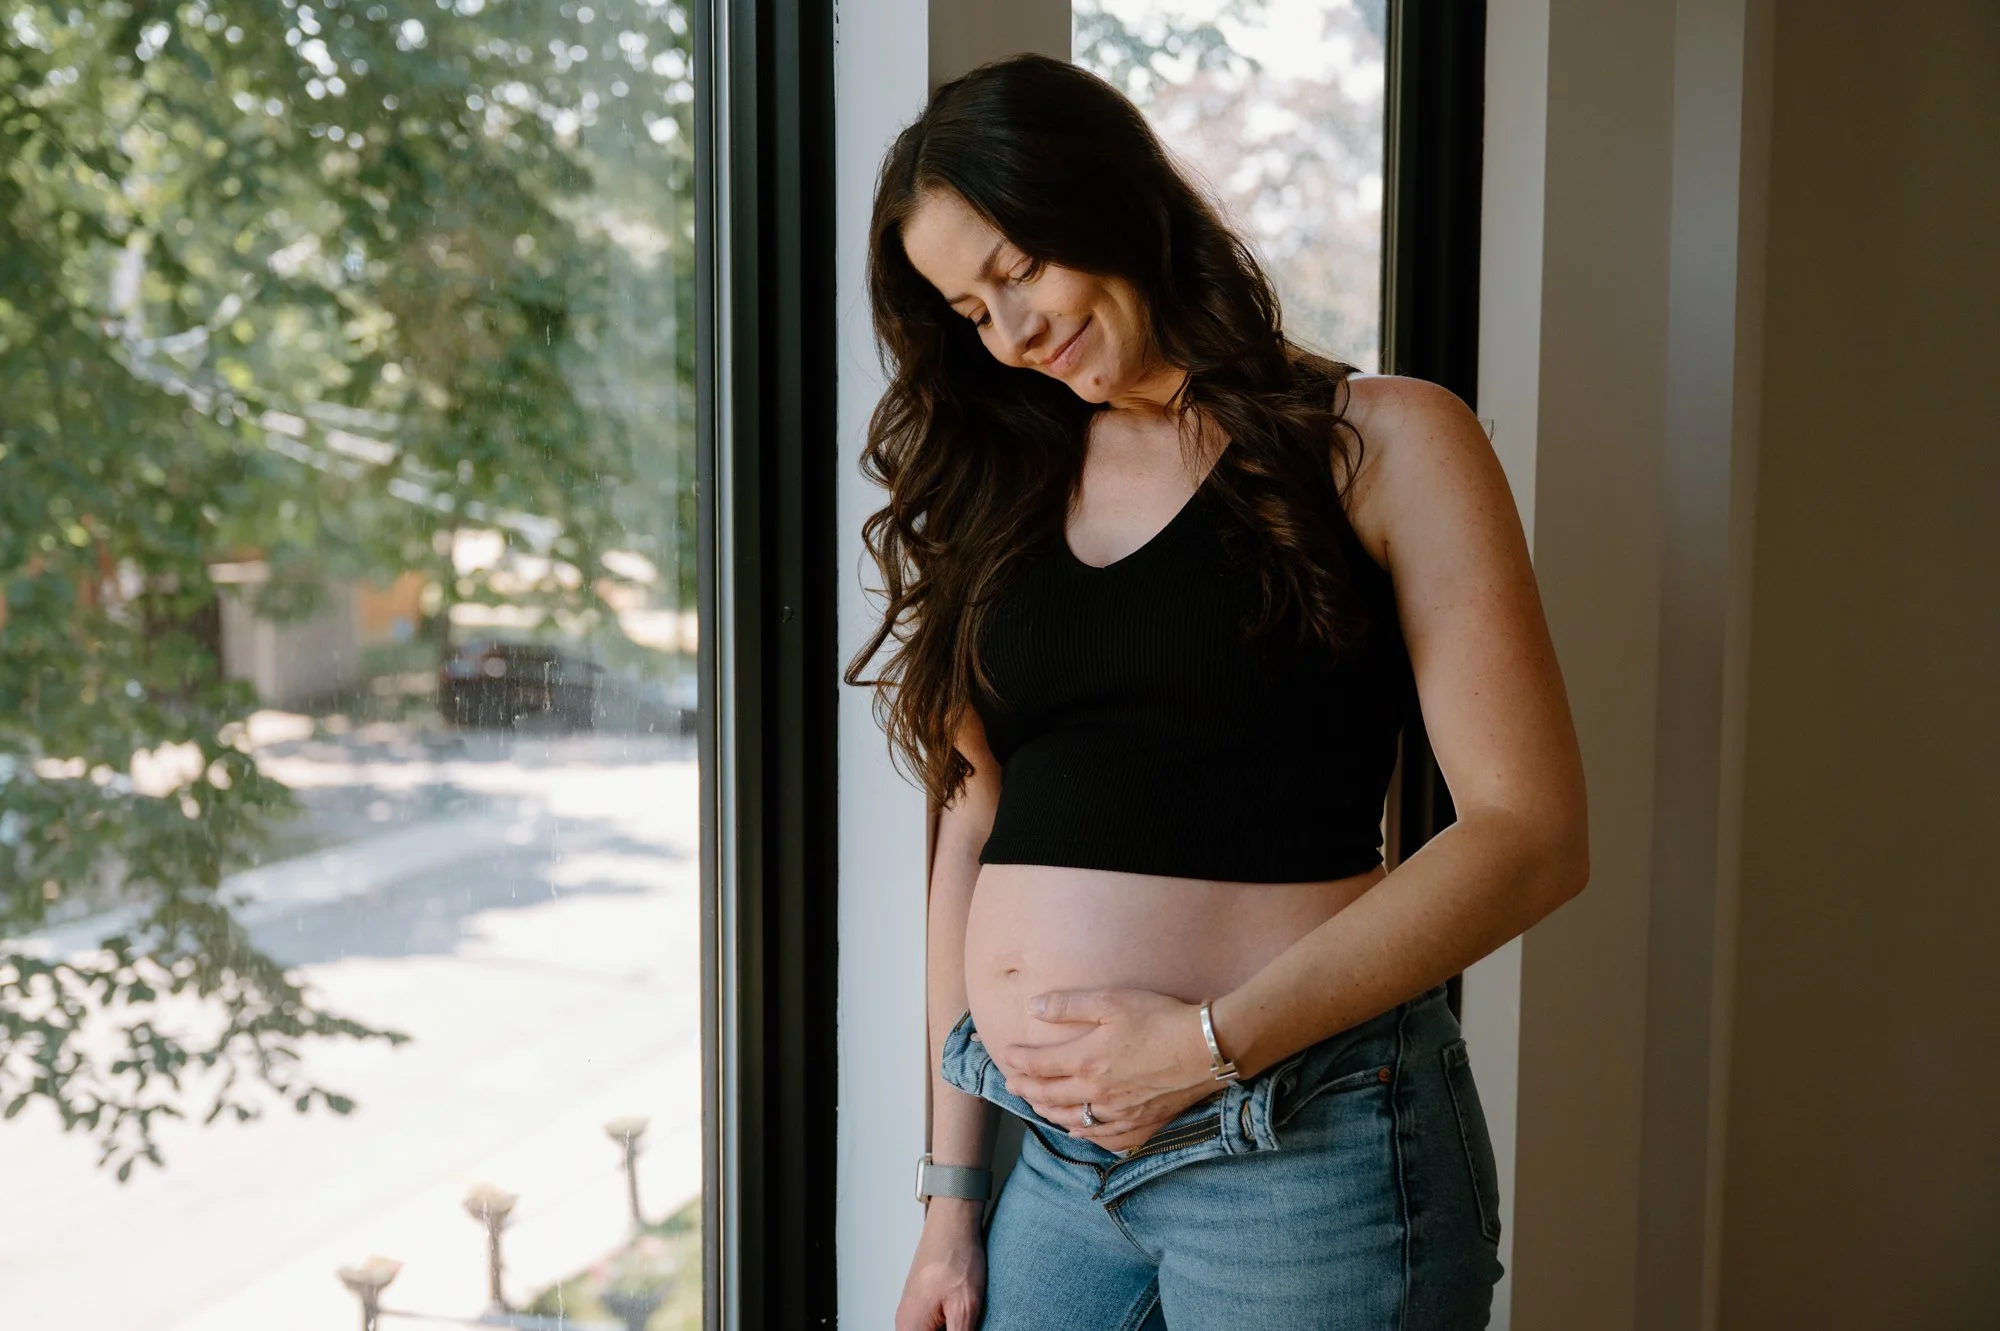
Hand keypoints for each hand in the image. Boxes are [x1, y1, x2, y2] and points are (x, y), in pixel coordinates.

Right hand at [895, 1200, 985, 1330]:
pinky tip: (962, 1318)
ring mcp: (913, 1312)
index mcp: (912, 1327)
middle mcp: (906, 1322)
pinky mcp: (922, 1304)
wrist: (952, 1222)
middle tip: (965, 1321)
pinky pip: (931, 1326)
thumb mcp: (965, 1307)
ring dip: (951, 1328)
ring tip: (964, 1317)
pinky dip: (949, 1325)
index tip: (961, 1328)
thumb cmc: (955, 1255)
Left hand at [994, 988, 1217, 1154]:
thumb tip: (1033, 1007)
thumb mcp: (1110, 1001)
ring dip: (1048, 1113)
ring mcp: (1117, 1113)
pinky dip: (1084, 1136)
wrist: (1204, 1049)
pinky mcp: (1140, 1124)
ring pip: (1072, 1121)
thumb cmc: (1159, 1018)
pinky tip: (1077, 1132)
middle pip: (1049, 1096)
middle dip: (1026, 1089)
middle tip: (1012, 1085)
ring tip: (1036, 1105)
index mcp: (1085, 1061)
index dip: (1018, 1061)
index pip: (1039, 1066)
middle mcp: (1095, 1093)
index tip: (1007, 1056)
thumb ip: (1068, 1006)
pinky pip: (1103, 1138)